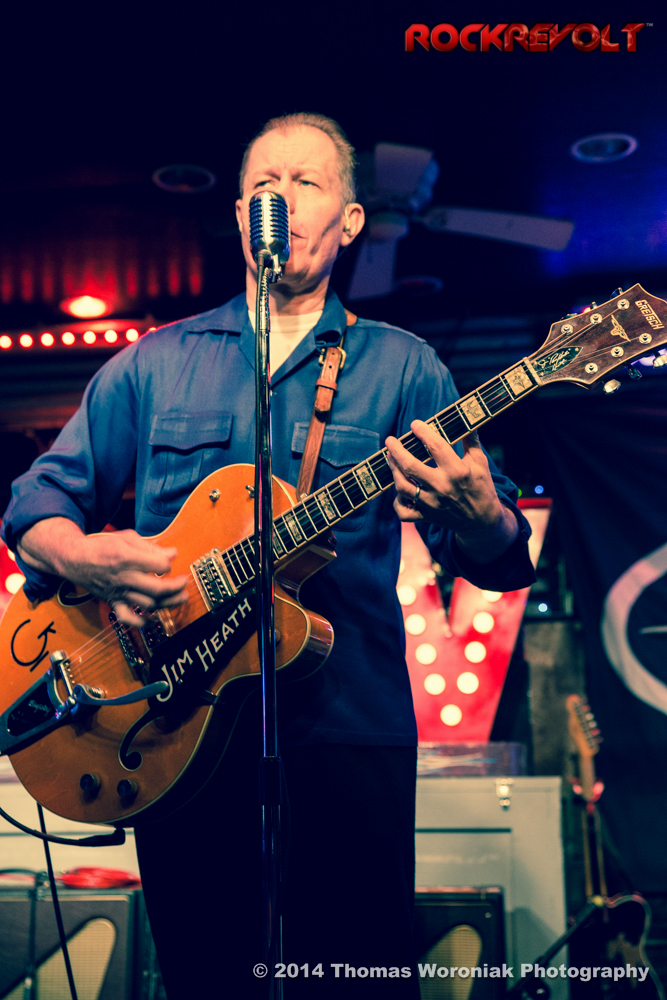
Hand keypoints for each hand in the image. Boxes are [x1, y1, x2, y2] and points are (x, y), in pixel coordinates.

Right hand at [18, 519, 189, 626]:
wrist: (74, 559)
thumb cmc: (102, 546)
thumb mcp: (127, 538)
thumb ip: (151, 547)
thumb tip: (173, 554)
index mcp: (127, 558)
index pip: (159, 566)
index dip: (168, 565)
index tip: (168, 562)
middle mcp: (124, 578)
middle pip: (157, 589)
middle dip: (176, 587)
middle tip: (184, 583)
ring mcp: (118, 592)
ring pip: (148, 604)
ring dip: (168, 604)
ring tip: (180, 598)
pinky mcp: (112, 602)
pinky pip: (127, 618)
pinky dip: (141, 622)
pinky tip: (153, 620)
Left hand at [385, 420, 517, 563]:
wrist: (482, 521)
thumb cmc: (481, 487)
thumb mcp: (480, 462)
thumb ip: (470, 440)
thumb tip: (466, 416)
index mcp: (457, 472)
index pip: (435, 446)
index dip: (422, 432)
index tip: (415, 424)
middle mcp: (442, 487)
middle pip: (410, 466)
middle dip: (396, 450)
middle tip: (390, 440)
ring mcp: (432, 504)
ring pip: (402, 486)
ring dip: (393, 470)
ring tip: (390, 458)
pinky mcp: (426, 517)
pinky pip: (403, 511)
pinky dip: (397, 501)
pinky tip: (399, 489)